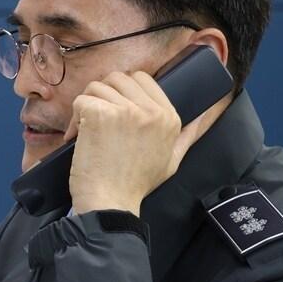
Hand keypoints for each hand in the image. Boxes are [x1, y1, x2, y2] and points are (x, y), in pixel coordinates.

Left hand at [64, 71, 203, 215]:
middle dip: (103, 94)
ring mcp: (125, 110)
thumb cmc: (137, 184)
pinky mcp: (100, 114)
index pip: (143, 79)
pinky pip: (81, 101)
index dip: (123, 91)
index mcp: (169, 116)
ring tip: (86, 130)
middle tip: (96, 117)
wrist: (112, 203)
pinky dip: (74, 118)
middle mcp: (150, 110)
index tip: (114, 110)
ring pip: (96, 87)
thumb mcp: (173, 159)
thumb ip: (189, 134)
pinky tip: (77, 136)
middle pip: (118, 78)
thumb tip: (208, 114)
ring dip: (87, 106)